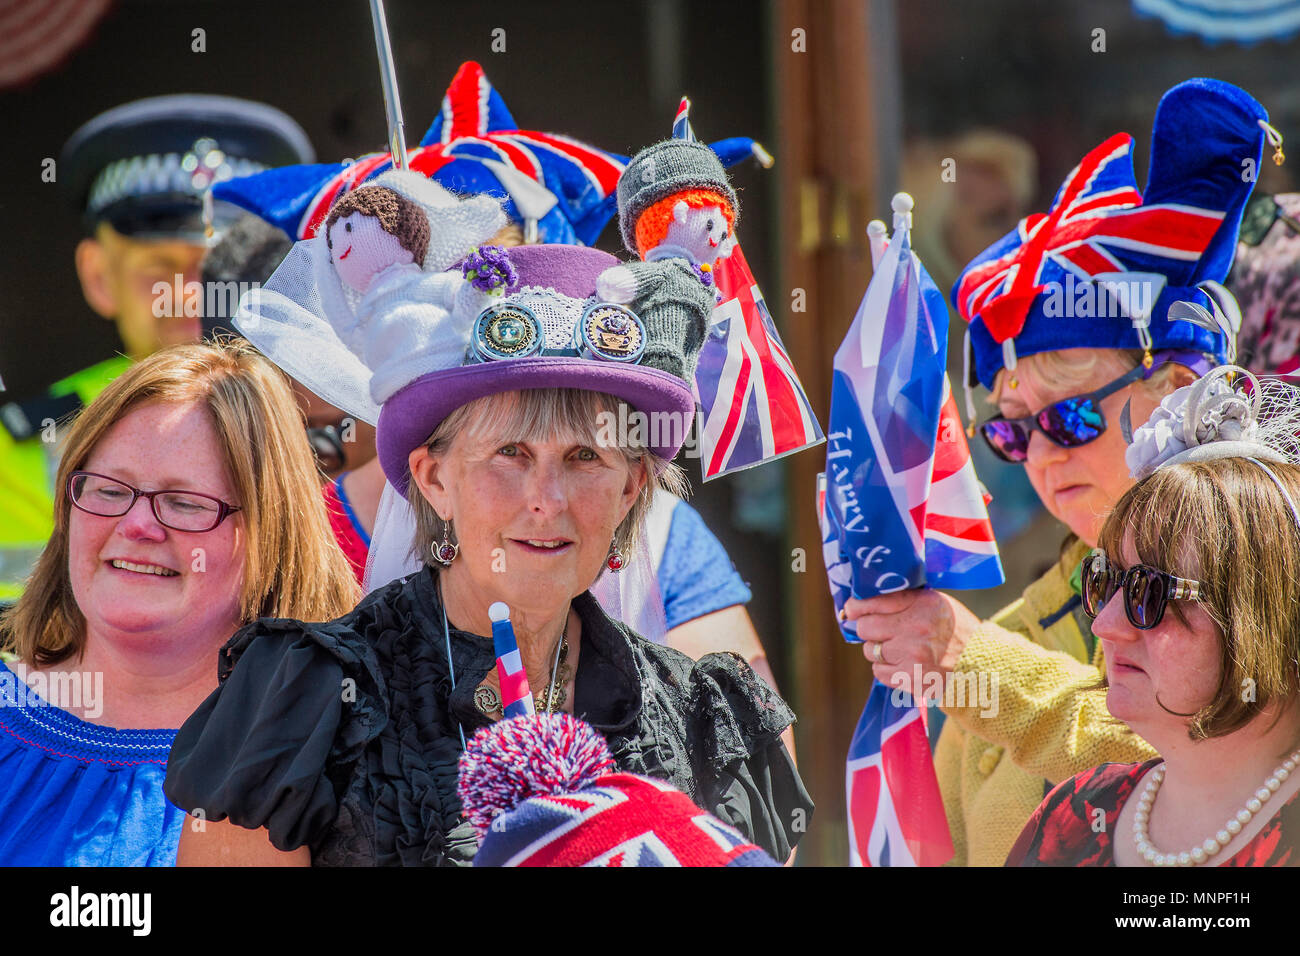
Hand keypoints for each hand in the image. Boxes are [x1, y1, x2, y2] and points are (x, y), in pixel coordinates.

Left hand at [843, 589, 981, 696]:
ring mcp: (911, 655)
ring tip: (899, 649)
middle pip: (865, 628)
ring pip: (869, 651)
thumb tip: (863, 604)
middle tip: (881, 631)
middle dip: (868, 630)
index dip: (857, 607)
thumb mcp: (935, 604)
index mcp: (922, 604)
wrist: (982, 666)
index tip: (851, 610)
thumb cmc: (955, 630)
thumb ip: (904, 600)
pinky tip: (903, 664)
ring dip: (878, 650)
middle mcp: (915, 628)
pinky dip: (886, 669)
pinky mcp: (909, 678)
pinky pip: (878, 672)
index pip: (875, 602)